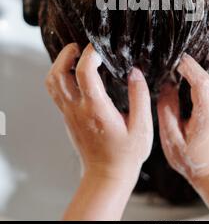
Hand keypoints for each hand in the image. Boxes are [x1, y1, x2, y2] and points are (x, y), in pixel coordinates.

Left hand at [45, 43, 153, 185]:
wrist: (107, 176)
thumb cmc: (126, 155)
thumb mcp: (142, 127)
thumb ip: (140, 96)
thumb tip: (135, 72)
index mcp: (96, 109)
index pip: (83, 72)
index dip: (89, 53)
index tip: (100, 47)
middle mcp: (77, 110)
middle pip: (57, 74)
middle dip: (67, 54)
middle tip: (82, 46)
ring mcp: (69, 114)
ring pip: (52, 82)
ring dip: (60, 64)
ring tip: (77, 56)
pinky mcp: (67, 117)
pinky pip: (56, 91)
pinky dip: (61, 75)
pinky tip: (77, 73)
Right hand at [157, 45, 208, 185]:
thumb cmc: (191, 158)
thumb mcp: (170, 138)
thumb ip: (167, 108)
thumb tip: (167, 83)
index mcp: (208, 115)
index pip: (203, 82)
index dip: (189, 66)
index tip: (177, 60)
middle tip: (196, 50)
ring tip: (202, 55)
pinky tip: (206, 66)